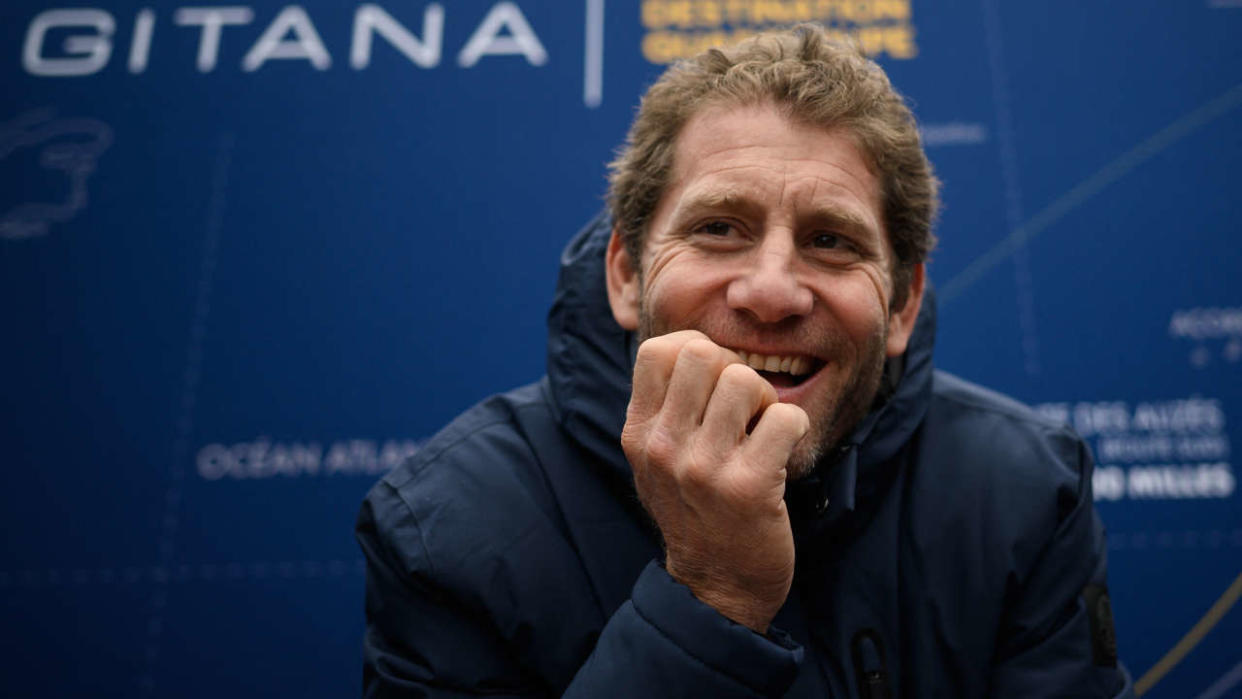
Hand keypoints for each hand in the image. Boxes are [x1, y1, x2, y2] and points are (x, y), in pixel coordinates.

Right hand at [622, 330, 809, 631]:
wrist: (718, 585)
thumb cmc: (695, 511)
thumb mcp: (655, 460)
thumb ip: (663, 408)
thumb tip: (693, 346)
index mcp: (639, 434)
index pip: (658, 350)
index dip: (696, 350)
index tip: (713, 382)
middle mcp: (663, 447)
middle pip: (702, 353)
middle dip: (733, 369)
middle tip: (743, 407)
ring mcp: (702, 469)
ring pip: (744, 380)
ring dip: (766, 400)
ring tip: (761, 432)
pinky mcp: (747, 487)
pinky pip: (785, 418)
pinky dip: (795, 427)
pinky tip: (782, 450)